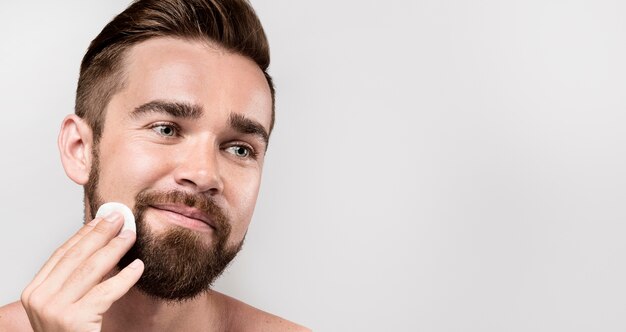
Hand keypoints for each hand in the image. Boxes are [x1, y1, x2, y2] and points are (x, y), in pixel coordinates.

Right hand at [21, 212, 143, 331]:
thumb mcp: (65, 304)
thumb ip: (75, 281)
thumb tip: (102, 247)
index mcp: (34, 292)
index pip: (62, 254)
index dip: (84, 234)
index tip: (102, 218)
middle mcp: (39, 299)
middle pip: (76, 257)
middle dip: (100, 234)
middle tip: (120, 217)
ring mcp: (54, 310)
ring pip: (91, 270)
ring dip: (114, 249)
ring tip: (131, 235)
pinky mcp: (74, 320)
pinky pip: (106, 292)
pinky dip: (125, 277)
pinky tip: (138, 267)